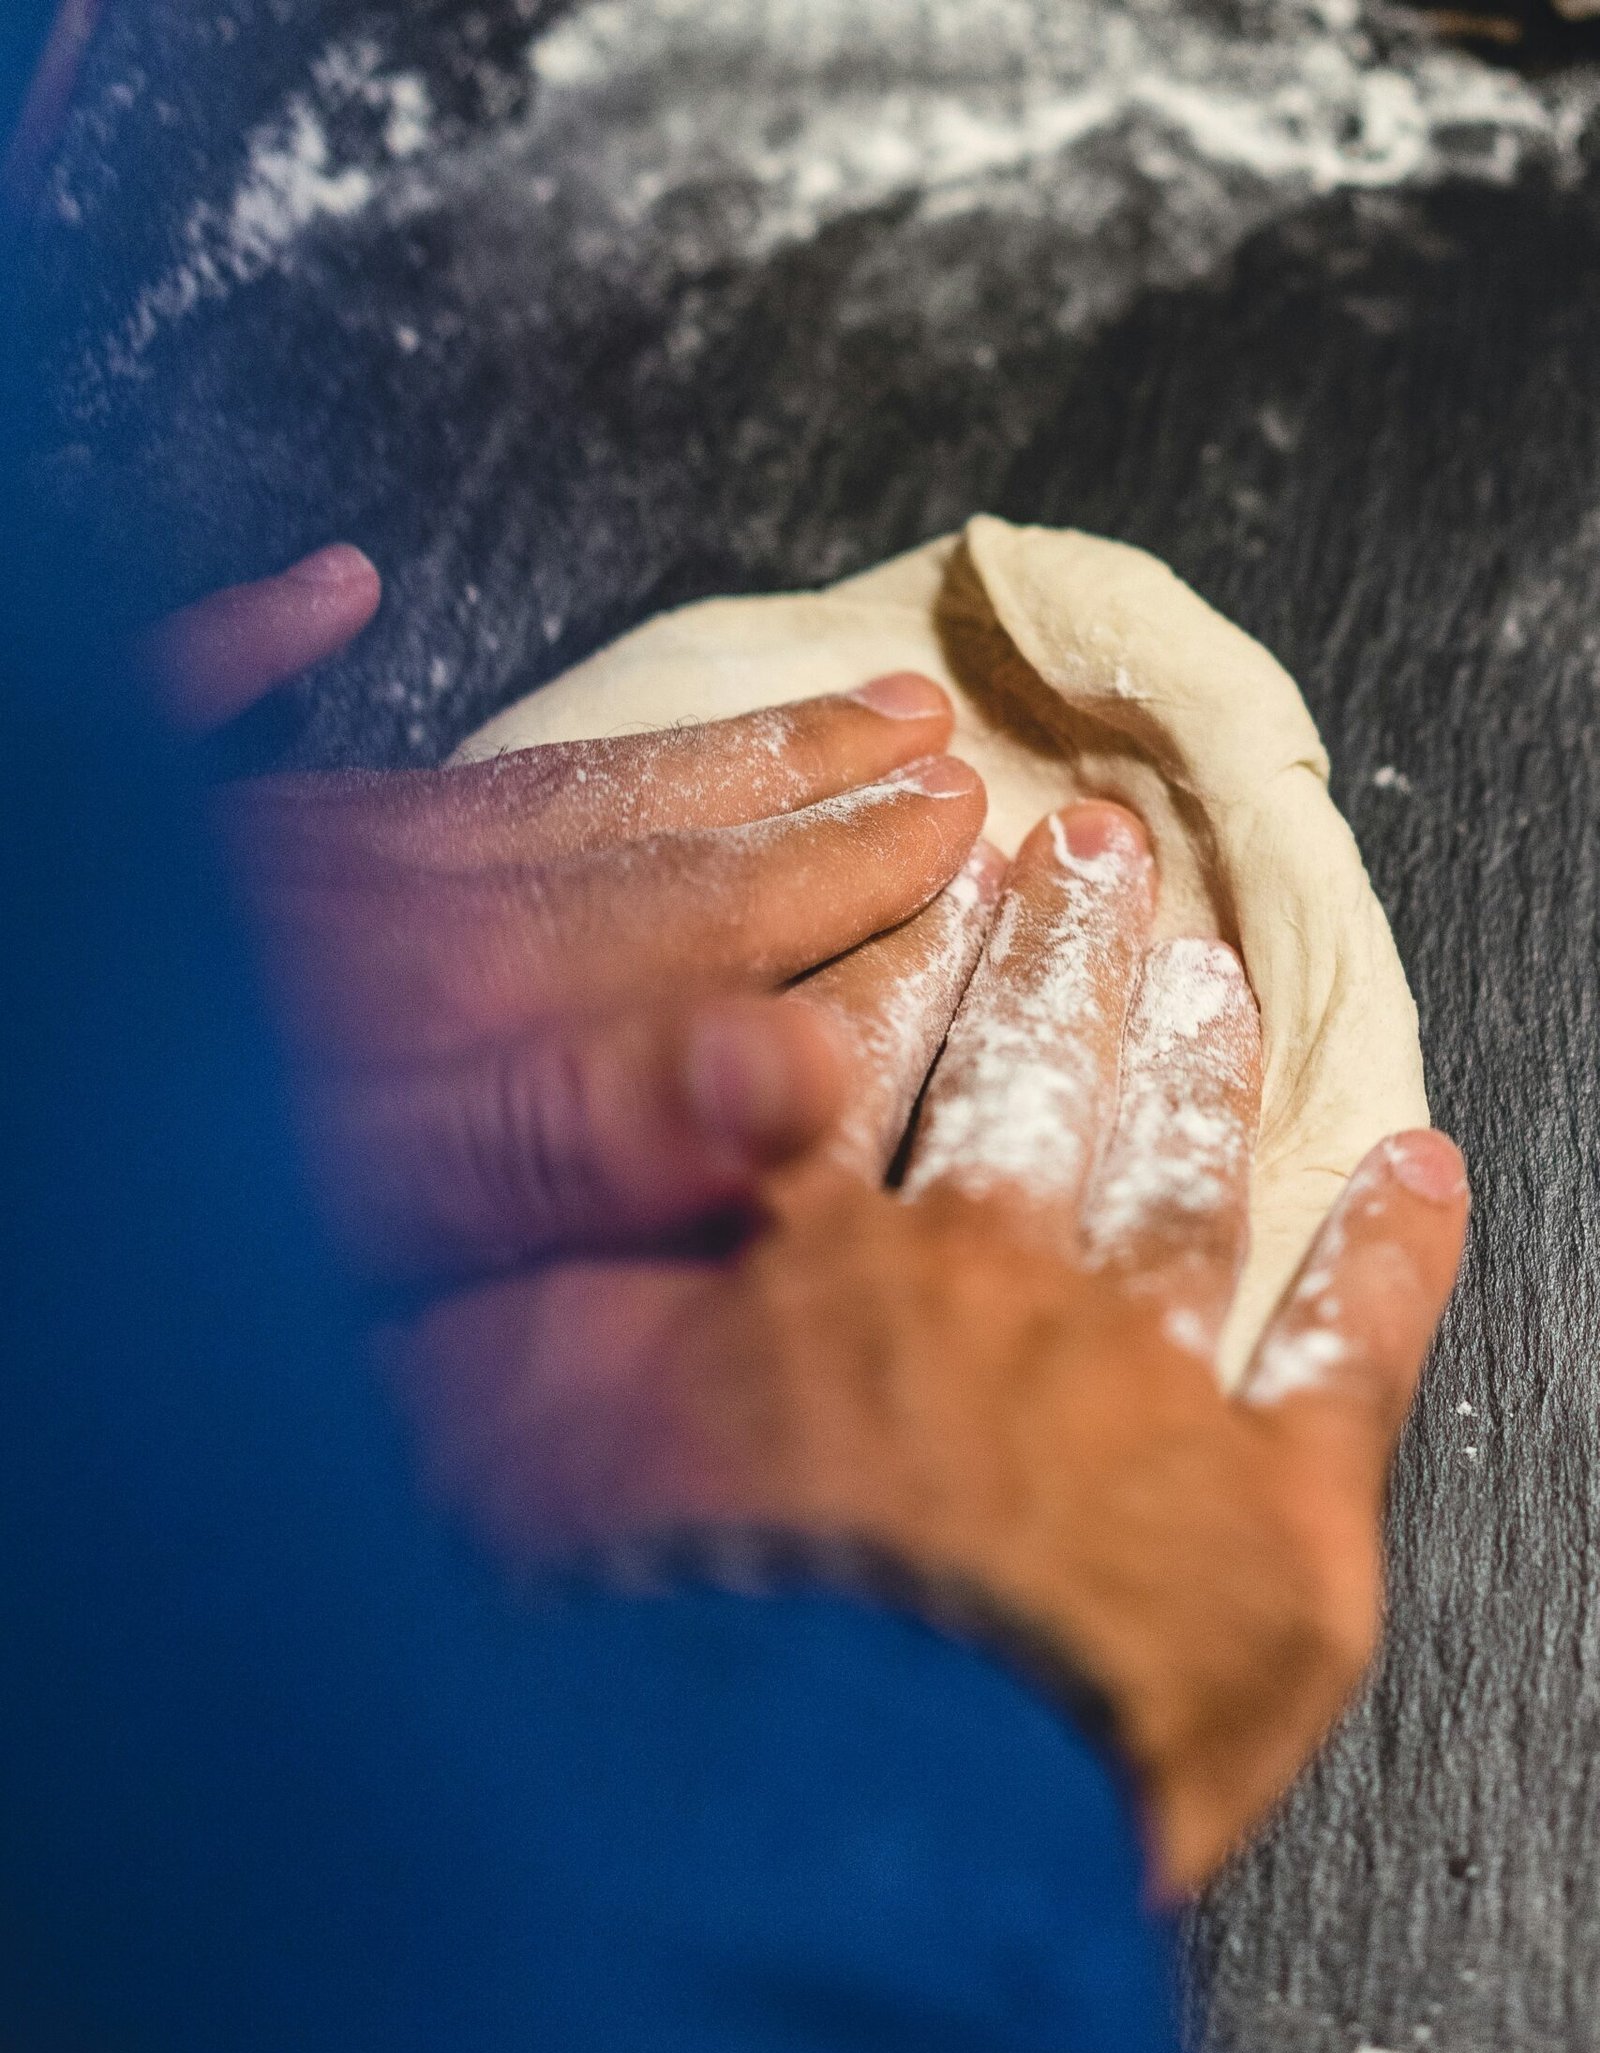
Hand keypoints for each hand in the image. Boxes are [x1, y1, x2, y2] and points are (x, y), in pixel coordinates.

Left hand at [143, 547, 991, 1272]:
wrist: (4, 1069)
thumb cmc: (176, 1177)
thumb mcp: (389, 1195)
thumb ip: (585, 1133)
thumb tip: (809, 1075)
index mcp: (476, 990)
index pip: (704, 913)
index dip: (843, 871)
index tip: (969, 820)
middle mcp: (407, 895)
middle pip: (637, 822)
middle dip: (794, 782)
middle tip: (927, 727)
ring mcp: (295, 856)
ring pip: (515, 777)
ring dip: (661, 738)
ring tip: (788, 695)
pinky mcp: (172, 843)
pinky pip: (212, 701)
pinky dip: (274, 639)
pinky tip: (334, 589)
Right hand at [386, 803, 1467, 1896]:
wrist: (819, 1805)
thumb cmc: (654, 1636)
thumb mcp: (499, 1425)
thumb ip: (537, 1291)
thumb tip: (535, 1197)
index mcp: (807, 1259)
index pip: (858, 1065)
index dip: (893, 966)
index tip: (928, 885)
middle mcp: (987, 1286)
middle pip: (1034, 1082)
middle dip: (1060, 959)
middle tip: (1088, 856)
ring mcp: (1140, 1384)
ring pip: (1181, 1178)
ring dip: (1197, 1067)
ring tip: (1214, 980)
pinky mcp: (1274, 1514)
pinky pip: (1350, 1351)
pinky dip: (1391, 1257)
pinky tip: (1420, 1179)